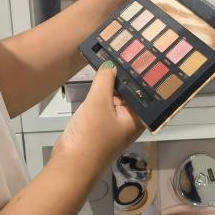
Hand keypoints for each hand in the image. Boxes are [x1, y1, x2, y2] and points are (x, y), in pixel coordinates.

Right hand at [53, 63, 143, 179]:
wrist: (70, 165)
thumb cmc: (91, 135)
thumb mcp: (98, 102)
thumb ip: (106, 80)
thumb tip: (112, 64)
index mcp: (138, 118)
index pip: (144, 90)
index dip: (140, 72)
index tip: (138, 52)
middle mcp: (131, 120)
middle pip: (130, 93)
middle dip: (124, 75)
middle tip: (124, 49)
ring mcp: (116, 124)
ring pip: (116, 98)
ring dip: (111, 83)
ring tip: (112, 57)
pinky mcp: (102, 126)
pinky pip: (105, 105)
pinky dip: (102, 93)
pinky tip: (99, 78)